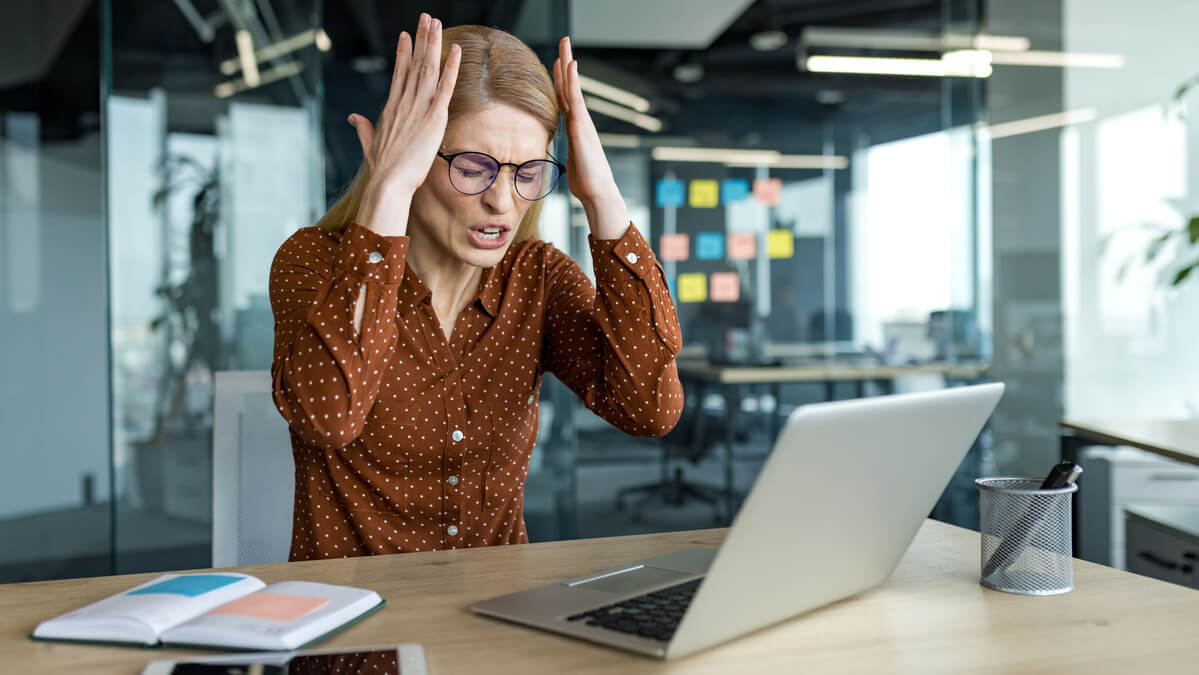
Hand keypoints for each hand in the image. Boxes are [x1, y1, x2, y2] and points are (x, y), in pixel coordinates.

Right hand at [349, 14, 460, 235]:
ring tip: (436, 23)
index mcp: (392, 107)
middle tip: (426, 18)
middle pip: (414, 63)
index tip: (406, 35)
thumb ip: (363, 128)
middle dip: (421, 39)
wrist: (389, 182)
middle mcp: (404, 102)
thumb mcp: (370, 144)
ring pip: (428, 68)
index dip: (404, 53)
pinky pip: (445, 87)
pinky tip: (455, 50)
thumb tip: (353, 117)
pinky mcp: (433, 117)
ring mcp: (418, 107)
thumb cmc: (382, 169)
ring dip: (433, 44)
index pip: (400, 74)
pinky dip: (451, 67)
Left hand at [553, 37, 628, 239]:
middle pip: (569, 86)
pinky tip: (571, 66)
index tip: (557, 61)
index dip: (561, 78)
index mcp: (575, 126)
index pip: (565, 97)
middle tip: (564, 41)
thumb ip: (569, 150)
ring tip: (565, 45)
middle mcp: (580, 120)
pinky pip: (576, 100)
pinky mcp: (581, 128)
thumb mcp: (572, 160)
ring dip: (568, 65)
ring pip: (572, 88)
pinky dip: (573, 82)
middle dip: (566, 63)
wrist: (597, 192)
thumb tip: (564, 153)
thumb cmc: (585, 180)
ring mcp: (582, 122)